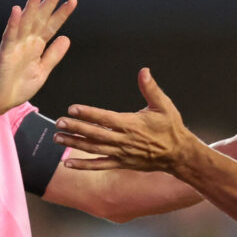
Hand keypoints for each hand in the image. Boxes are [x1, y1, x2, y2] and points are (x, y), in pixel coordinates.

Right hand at [0, 0, 75, 122]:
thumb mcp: (42, 71)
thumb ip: (53, 55)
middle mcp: (26, 42)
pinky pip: (9, 37)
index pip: (51, 26)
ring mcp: (15, 46)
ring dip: (31, 6)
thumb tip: (65, 38)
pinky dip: (13, 23)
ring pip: (24, 23)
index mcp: (36, 46)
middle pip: (39, 18)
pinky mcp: (4, 54)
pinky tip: (17, 10)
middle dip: (49, 2)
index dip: (61, 13)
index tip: (73, 0)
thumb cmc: (16, 87)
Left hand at [55, 68, 198, 172]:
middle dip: (75, 128)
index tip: (72, 109)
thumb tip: (144, 71)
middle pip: (95, 133)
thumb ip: (150, 88)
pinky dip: (83, 165)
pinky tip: (68, 164)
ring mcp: (121, 153)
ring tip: (57, 138)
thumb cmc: (171, 128)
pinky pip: (99, 165)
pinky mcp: (121, 163)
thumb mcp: (163, 105)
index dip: (88, 113)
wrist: (178, 154)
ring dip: (74, 144)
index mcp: (131, 124)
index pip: (105, 118)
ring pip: (93, 149)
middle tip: (58, 122)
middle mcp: (123, 140)